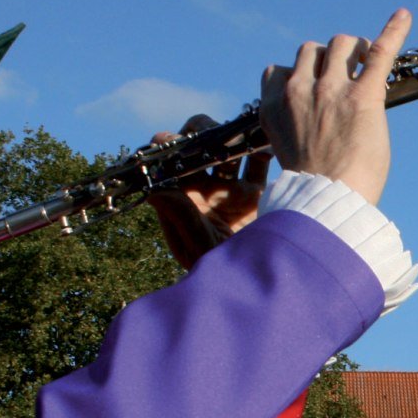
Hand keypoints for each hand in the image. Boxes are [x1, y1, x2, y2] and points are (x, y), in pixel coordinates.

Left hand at [145, 133, 271, 269]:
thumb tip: (155, 190)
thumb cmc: (223, 273)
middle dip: (201, 134)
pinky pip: (258, 162)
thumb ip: (182, 218)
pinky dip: (261, 147)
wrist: (259, 285)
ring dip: (231, 136)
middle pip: (198, 150)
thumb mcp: (199, 248)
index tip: (169, 138)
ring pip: (228, 150)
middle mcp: (206, 192)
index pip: (169, 167)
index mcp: (183, 203)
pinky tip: (262, 141)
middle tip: (210, 132)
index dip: (167, 149)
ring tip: (237, 132)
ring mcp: (231, 190)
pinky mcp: (257, 194)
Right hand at [259, 9, 410, 206]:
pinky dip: (393, 31)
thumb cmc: (313, 187)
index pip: (277, 70)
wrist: (327, 204)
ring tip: (368, 62)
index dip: (299, 76)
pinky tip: (405, 16)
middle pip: (311, 50)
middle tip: (348, 74)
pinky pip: (379, 53)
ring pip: (340, 43)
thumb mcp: (286, 150)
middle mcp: (298, 91)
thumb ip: (293, 124)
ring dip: (354, 49)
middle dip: (329, 59)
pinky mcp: (362, 95)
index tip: (313, 88)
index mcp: (274, 107)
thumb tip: (312, 121)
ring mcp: (330, 90)